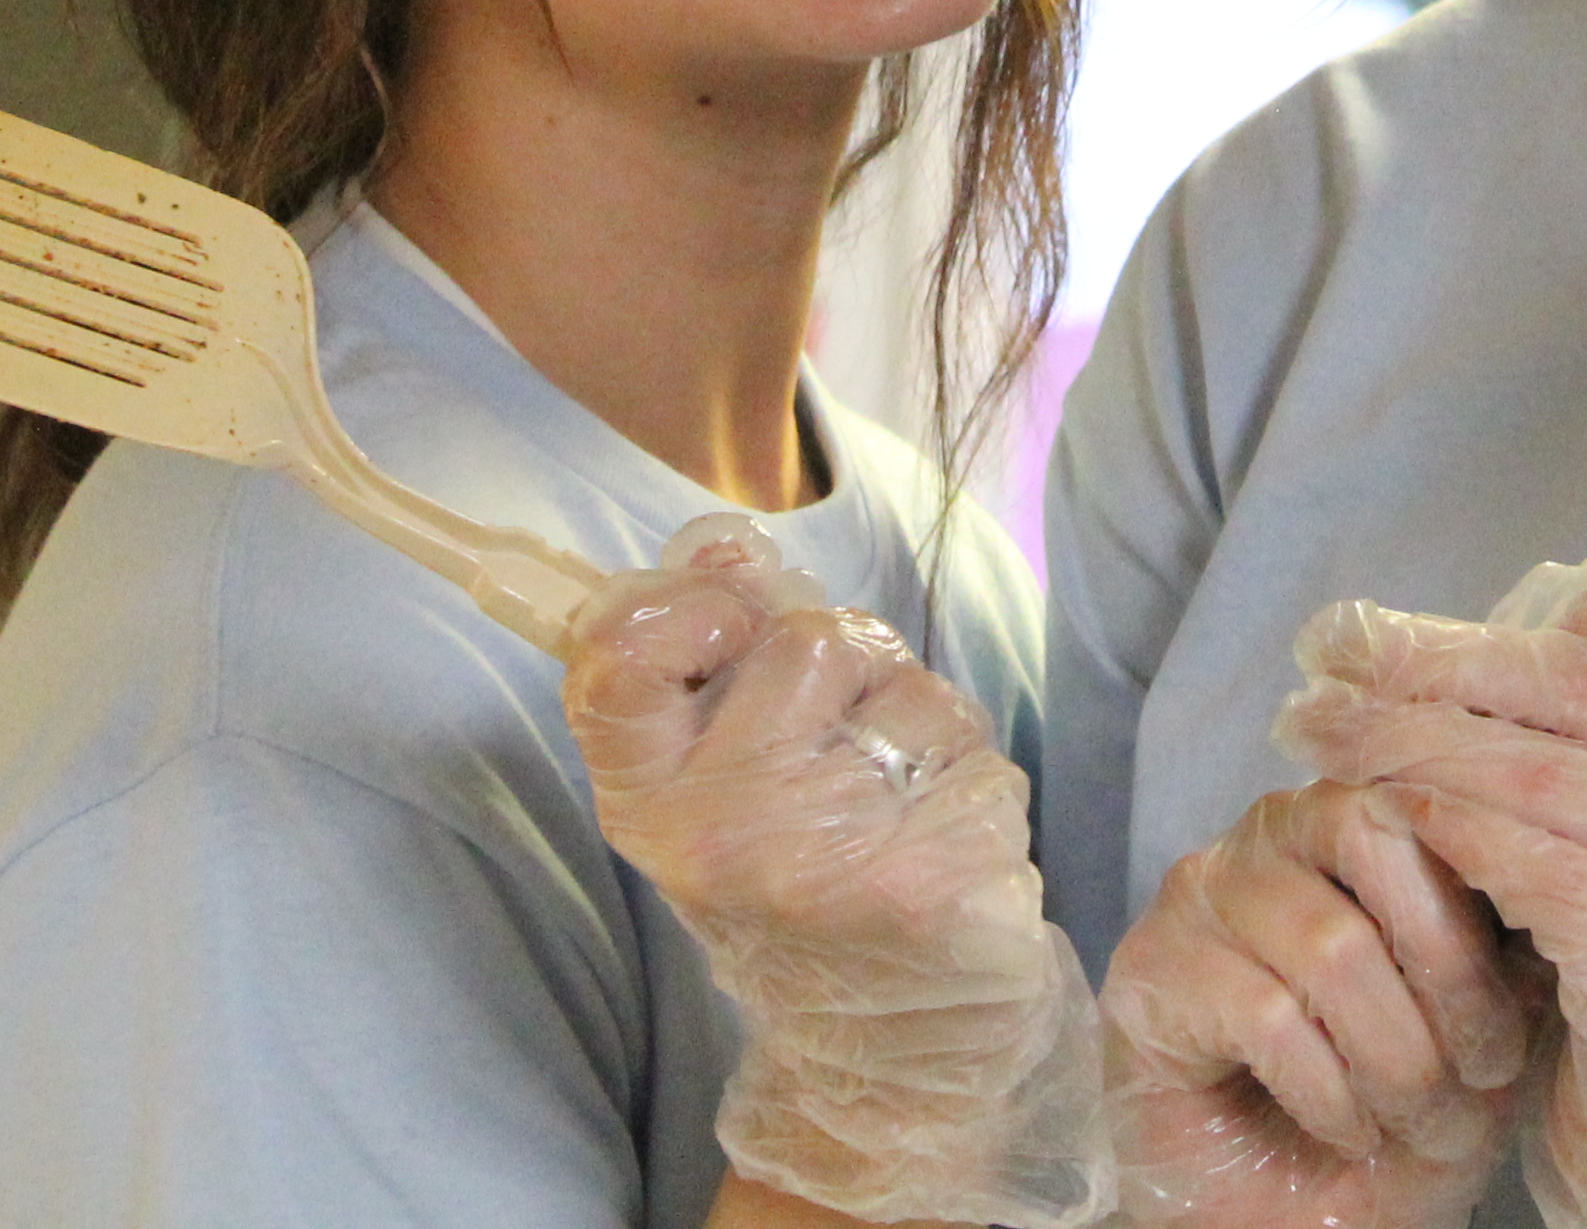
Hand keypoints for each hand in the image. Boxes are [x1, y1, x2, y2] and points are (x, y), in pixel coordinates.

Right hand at [564, 515, 1107, 1228]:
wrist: (883, 1043)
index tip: (728, 624)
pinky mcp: (931, 875)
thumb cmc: (795, 880)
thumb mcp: (711, 783)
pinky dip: (966, 768)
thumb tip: (725, 543)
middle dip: (842, 667)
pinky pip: (966, 737)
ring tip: (890, 799)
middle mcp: (726, 835)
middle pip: (804, 636)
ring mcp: (830, 859)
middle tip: (834, 752)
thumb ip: (705, 662)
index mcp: (651, 804)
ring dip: (912, 717)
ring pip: (900, 680)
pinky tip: (938, 834)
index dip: (687, 603)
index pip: (620, 652)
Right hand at [1102, 782, 1542, 1228]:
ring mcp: (1202, 894)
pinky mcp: (1151, 974)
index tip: (1518, 1024)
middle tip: (1479, 1076)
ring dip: (1396, 1059)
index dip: (1488, 901)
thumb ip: (1512, 963)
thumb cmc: (1388, 1124)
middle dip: (1449, 975)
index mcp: (1358, 820)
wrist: (1280, 1222)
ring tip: (1415, 1123)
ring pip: (1331, 944)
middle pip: (1376, 837)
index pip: (1428, 794)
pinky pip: (1269, 1017)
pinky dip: (1329, 1093)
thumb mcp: (1478, 1043)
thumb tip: (1561, 904)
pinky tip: (1346, 1130)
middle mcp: (1272, 831)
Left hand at [1278, 547, 1586, 1228]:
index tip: (1477, 597)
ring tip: (1319, 725)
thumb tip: (1494, 619)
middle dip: (1435, 659)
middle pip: (1578, 686)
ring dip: (1403, 740)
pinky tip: (1378, 809)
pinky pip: (1520, 867)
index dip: (1581, 591)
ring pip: (1529, 772)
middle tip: (1333, 649)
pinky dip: (1438, 827)